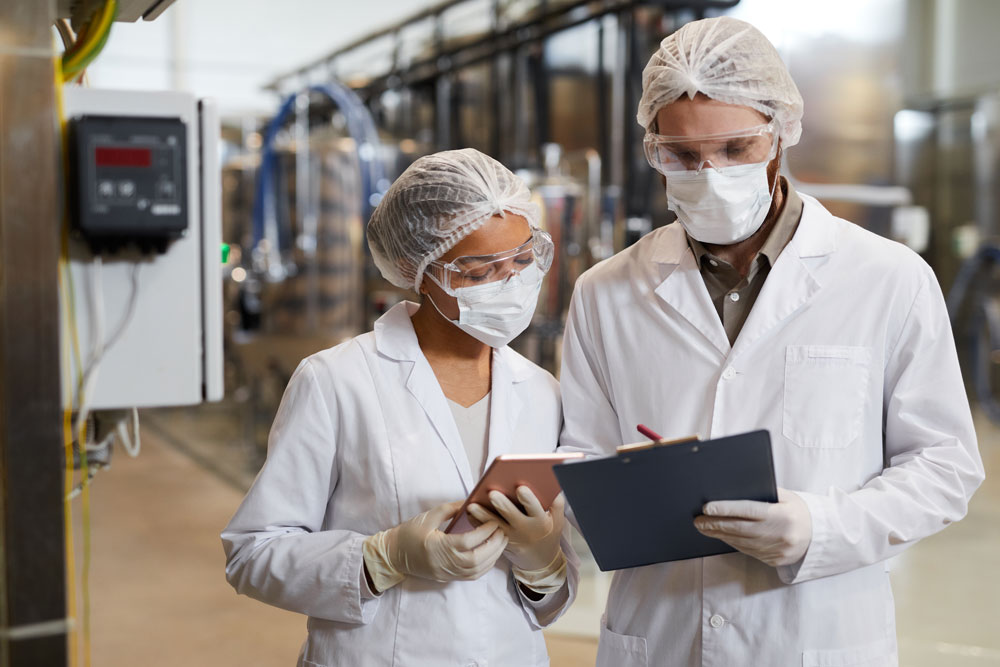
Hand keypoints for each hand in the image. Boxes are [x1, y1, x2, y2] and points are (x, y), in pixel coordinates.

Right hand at [364, 500, 507, 590]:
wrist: (393, 555)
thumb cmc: (409, 533)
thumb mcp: (428, 516)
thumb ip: (451, 509)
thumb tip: (471, 501)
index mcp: (438, 547)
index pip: (468, 542)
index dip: (484, 532)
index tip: (494, 521)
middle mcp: (444, 563)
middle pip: (477, 559)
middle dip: (494, 545)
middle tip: (503, 531)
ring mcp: (447, 573)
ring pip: (477, 570)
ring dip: (493, 557)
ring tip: (501, 542)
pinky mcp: (448, 578)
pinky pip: (472, 576)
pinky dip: (485, 567)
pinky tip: (491, 555)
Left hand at [467, 487, 565, 571]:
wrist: (540, 559)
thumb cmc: (548, 533)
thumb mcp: (558, 520)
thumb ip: (556, 503)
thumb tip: (551, 483)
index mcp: (540, 522)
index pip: (535, 509)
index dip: (528, 499)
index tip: (520, 488)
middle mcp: (525, 529)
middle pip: (511, 515)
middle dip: (502, 504)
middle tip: (492, 493)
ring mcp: (511, 536)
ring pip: (495, 525)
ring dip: (482, 515)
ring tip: (472, 505)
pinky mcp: (500, 541)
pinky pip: (486, 532)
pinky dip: (477, 522)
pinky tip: (469, 513)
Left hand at [693, 488, 811, 566]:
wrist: (821, 535)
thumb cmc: (799, 510)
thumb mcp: (786, 496)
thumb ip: (763, 493)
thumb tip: (733, 490)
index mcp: (782, 516)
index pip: (747, 511)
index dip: (725, 510)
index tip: (707, 508)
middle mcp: (779, 535)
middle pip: (739, 529)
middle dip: (715, 524)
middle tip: (698, 520)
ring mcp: (776, 550)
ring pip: (741, 542)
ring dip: (720, 535)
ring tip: (704, 528)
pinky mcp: (774, 560)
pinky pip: (748, 551)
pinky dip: (732, 543)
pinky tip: (722, 536)